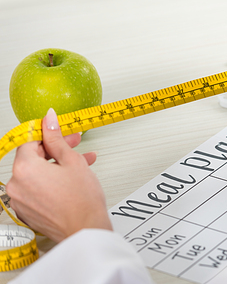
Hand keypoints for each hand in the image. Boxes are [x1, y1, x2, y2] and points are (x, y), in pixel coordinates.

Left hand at [6, 108, 111, 242]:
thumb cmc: (82, 200)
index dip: (46, 133)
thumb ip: (56, 138)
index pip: (29, 141)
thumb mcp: (72, 161)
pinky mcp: (27, 211)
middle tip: (74, 144)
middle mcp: (16, 185)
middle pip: (32, 157)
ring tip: (81, 163)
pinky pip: (37, 189)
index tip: (57, 130)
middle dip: (55, 149)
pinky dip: (51, 181)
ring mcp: (20, 200)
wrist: (86, 228)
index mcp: (24, 169)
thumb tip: (48, 121)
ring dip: (57, 165)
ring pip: (37, 173)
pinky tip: (71, 178)